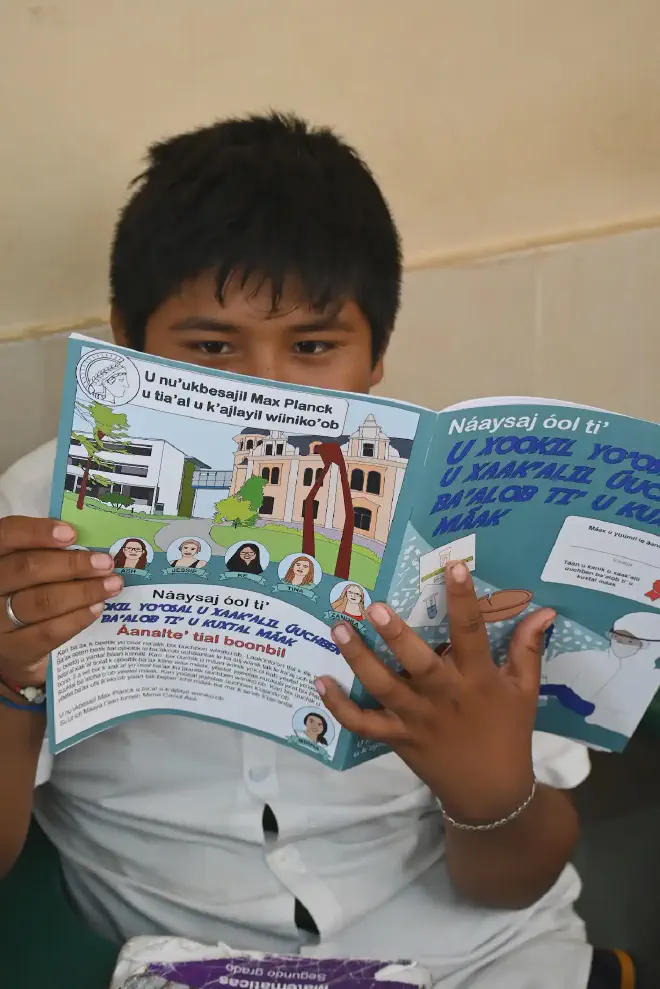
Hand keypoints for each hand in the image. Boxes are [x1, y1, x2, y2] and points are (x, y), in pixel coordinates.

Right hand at [0, 517, 122, 688]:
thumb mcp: (29, 574)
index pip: (7, 536)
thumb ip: (47, 556)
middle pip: (26, 569)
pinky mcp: (14, 650)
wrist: (15, 649)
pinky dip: (77, 618)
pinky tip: (97, 608)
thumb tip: (88, 546)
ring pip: (41, 600)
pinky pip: (49, 631)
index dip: (37, 532)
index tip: (71, 533)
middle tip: (104, 563)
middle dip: (71, 564)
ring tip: (111, 584)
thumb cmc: (27, 597)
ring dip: (83, 591)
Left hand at [317, 562, 553, 823]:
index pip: (471, 633)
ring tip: (339, 629)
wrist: (492, 793)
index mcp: (478, 680)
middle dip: (395, 635)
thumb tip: (544, 611)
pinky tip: (320, 681)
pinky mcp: (398, 737)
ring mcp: (417, 718)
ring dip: (358, 659)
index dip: (463, 600)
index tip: (453, 567)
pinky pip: (364, 723)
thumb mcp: (525, 691)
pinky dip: (339, 706)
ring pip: (383, 688)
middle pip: (417, 663)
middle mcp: (444, 696)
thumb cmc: (508, 733)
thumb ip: (528, 649)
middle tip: (374, 606)